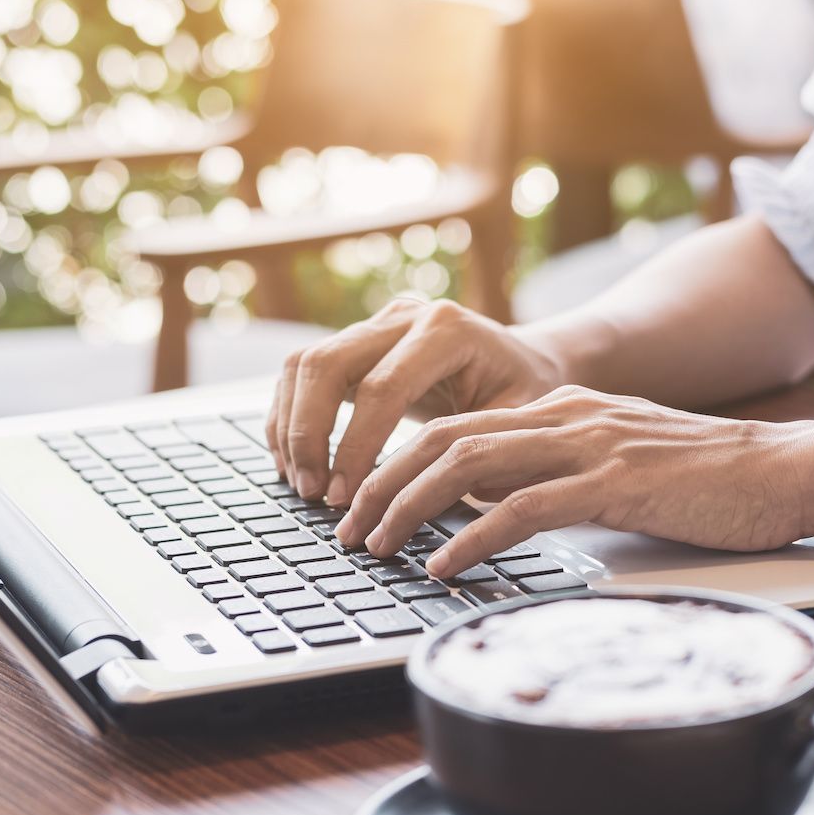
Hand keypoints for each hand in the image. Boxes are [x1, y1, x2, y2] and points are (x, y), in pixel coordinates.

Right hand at [266, 298, 562, 504]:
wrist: (523, 360)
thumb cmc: (524, 396)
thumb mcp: (519, 421)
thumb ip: (475, 449)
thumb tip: (428, 497)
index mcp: (447, 331)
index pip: (381, 387)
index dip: (354, 446)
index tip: (343, 497)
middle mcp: (404, 317)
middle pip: (326, 364)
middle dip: (308, 434)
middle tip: (312, 493)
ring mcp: (375, 324)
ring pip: (304, 364)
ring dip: (291, 427)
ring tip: (300, 484)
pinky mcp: (355, 341)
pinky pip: (302, 372)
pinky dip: (289, 418)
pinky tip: (294, 462)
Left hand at [334, 386, 813, 576]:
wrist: (782, 470)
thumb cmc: (701, 477)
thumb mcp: (614, 460)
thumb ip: (557, 471)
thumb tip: (494, 506)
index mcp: (557, 410)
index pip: (454, 427)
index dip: (398, 464)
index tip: (365, 504)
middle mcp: (563, 417)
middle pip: (443, 440)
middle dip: (384, 484)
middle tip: (350, 529)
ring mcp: (587, 446)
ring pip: (470, 466)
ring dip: (411, 509)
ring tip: (379, 547)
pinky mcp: (615, 484)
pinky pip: (523, 509)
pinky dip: (474, 537)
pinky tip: (446, 566)